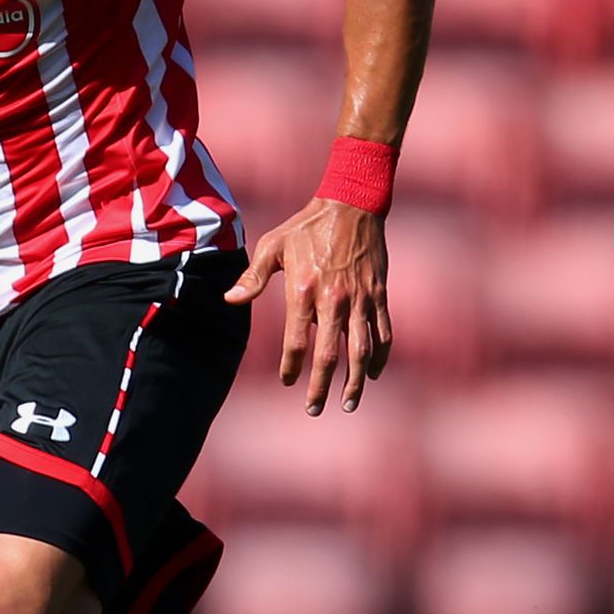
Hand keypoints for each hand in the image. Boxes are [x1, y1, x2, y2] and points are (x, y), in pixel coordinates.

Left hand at [226, 198, 391, 413]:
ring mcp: (359, 299)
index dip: (291, 367)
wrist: (352, 203)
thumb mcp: (272, 245)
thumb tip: (230, 300)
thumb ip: (253, 277)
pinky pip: (383, 333)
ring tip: (349, 403)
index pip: (296, 341)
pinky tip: (373, 374)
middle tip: (313, 409)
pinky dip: (380, 357)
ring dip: (356, 382)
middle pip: (329, 355)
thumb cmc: (306, 225)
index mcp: (303, 290)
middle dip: (321, 386)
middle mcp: (333, 299)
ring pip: (361, 351)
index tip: (288, 382)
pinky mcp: (379, 294)